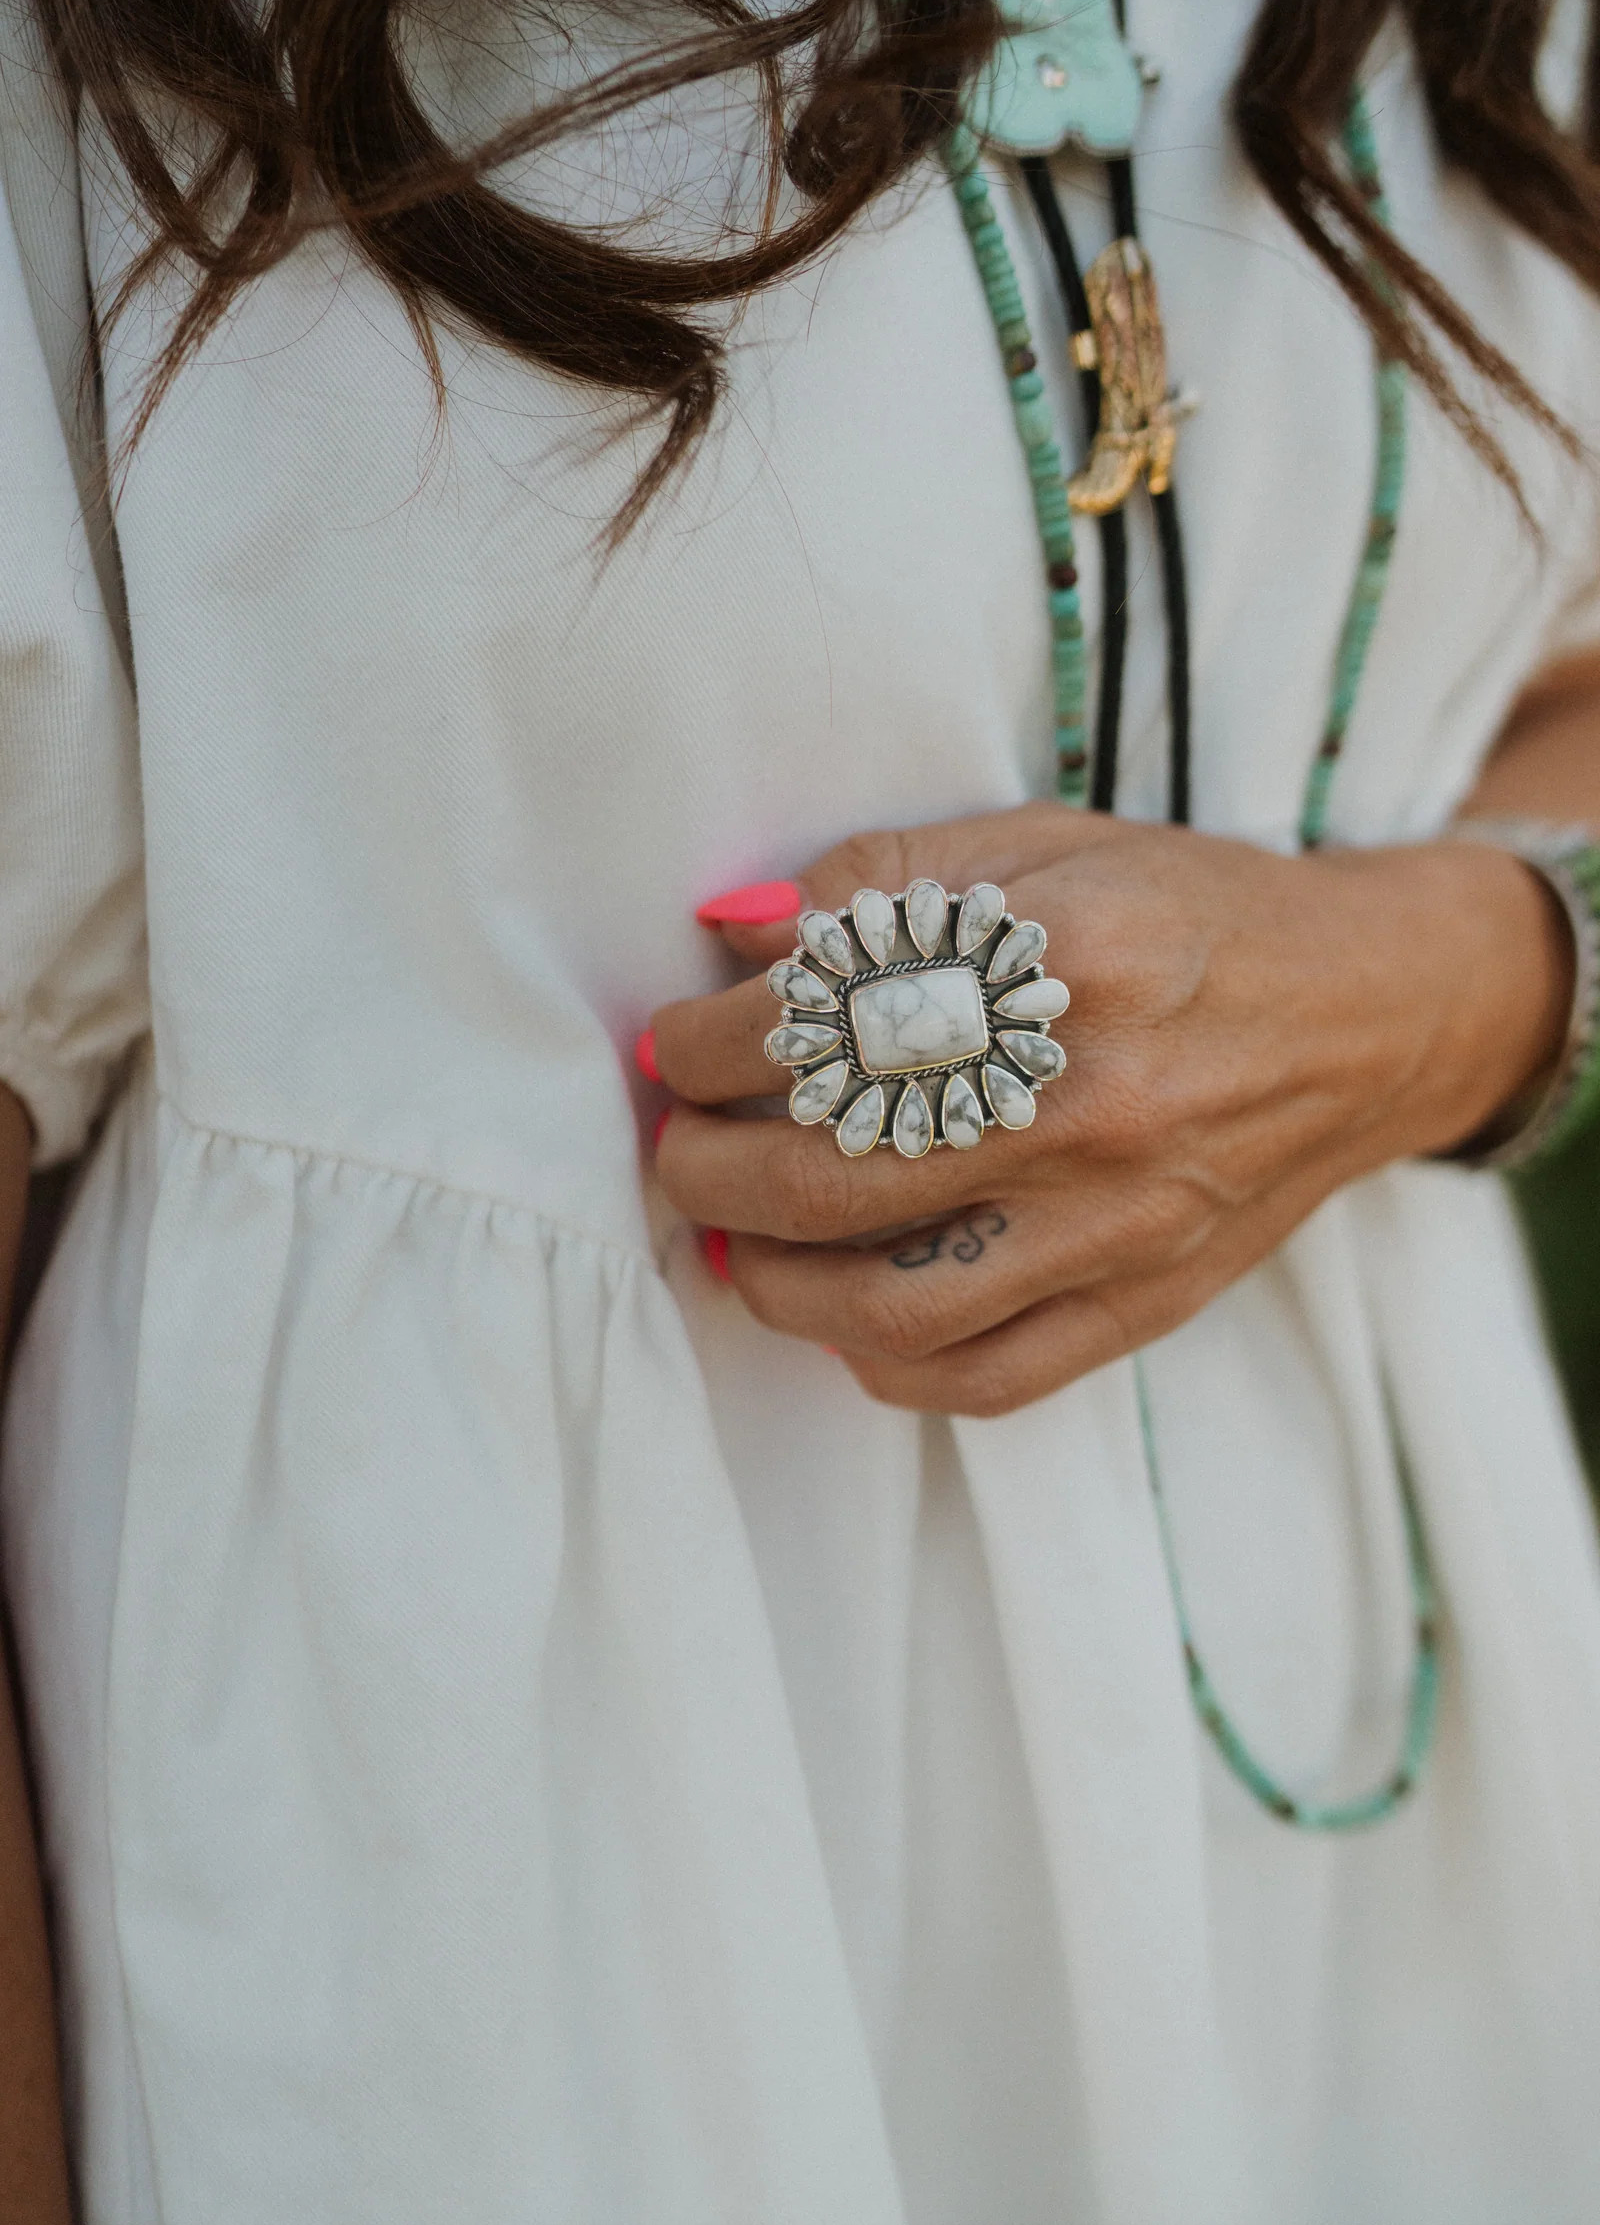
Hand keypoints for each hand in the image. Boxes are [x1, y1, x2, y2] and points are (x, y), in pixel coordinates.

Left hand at [650, 803, 1569, 1414]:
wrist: (1369, 1012)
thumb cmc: (1194, 917)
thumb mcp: (1052, 846)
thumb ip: (890, 879)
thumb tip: (735, 936)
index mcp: (1063, 958)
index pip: (825, 1022)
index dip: (713, 1042)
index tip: (681, 1044)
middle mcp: (1090, 1101)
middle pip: (832, 1174)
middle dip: (709, 1170)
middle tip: (680, 1147)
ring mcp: (1123, 1220)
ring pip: (891, 1307)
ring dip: (771, 1285)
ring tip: (734, 1242)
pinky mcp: (1149, 1300)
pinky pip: (987, 1378)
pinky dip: (885, 1367)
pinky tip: (843, 1317)